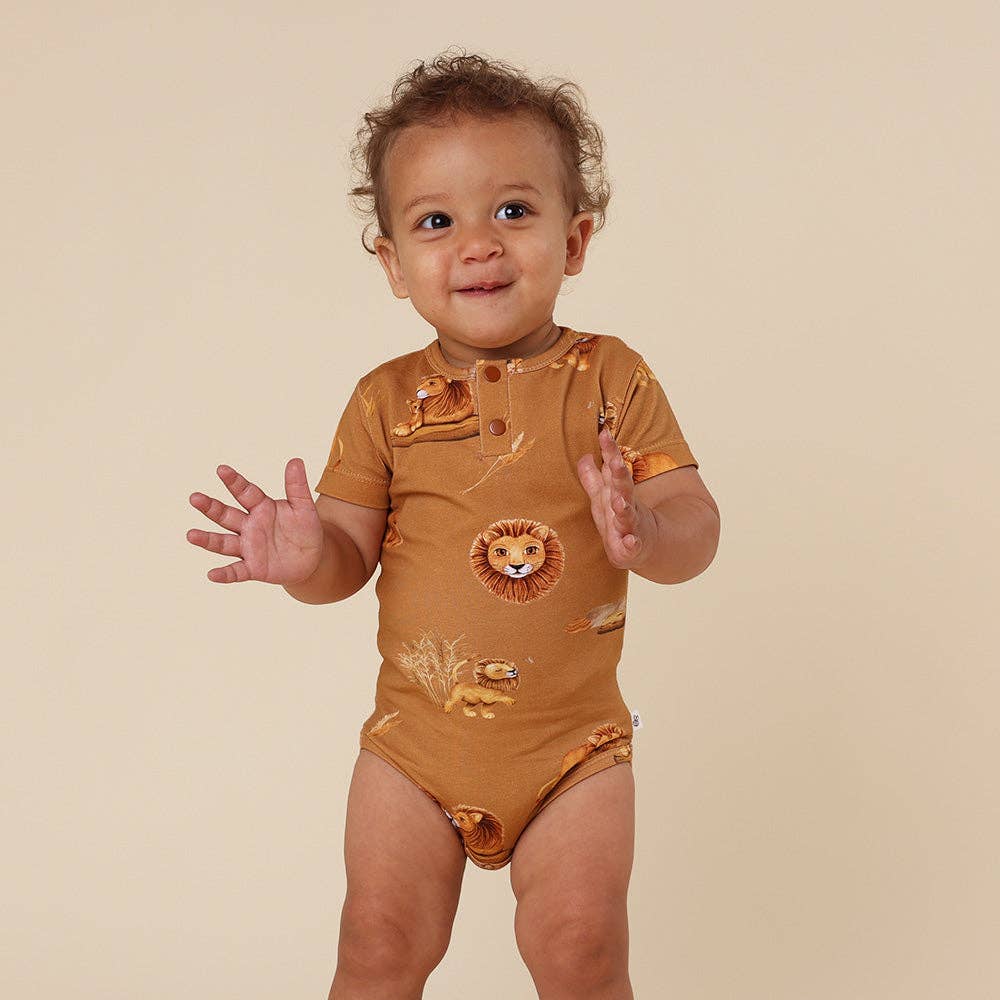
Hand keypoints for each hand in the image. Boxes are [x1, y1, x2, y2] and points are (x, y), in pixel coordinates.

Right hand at [186, 458, 323, 583]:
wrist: (312, 558)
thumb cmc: (304, 528)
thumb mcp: (304, 507)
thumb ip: (297, 486)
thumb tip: (295, 460)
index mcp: (261, 507)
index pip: (245, 492)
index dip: (234, 481)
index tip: (221, 469)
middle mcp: (250, 526)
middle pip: (226, 515)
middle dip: (211, 507)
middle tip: (195, 498)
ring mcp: (249, 547)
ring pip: (224, 542)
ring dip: (208, 539)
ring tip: (191, 535)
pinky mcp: (254, 568)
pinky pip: (237, 571)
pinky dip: (225, 574)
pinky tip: (212, 574)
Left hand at [576, 427, 657, 569]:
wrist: (644, 546)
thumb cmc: (618, 519)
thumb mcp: (603, 497)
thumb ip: (593, 477)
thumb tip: (585, 455)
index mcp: (618, 492)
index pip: (614, 468)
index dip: (610, 452)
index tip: (604, 433)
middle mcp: (626, 506)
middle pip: (623, 488)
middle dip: (621, 476)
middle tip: (617, 462)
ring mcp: (631, 526)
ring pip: (627, 515)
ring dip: (624, 508)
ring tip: (619, 502)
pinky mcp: (633, 547)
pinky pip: (633, 545)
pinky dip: (632, 544)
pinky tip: (630, 541)